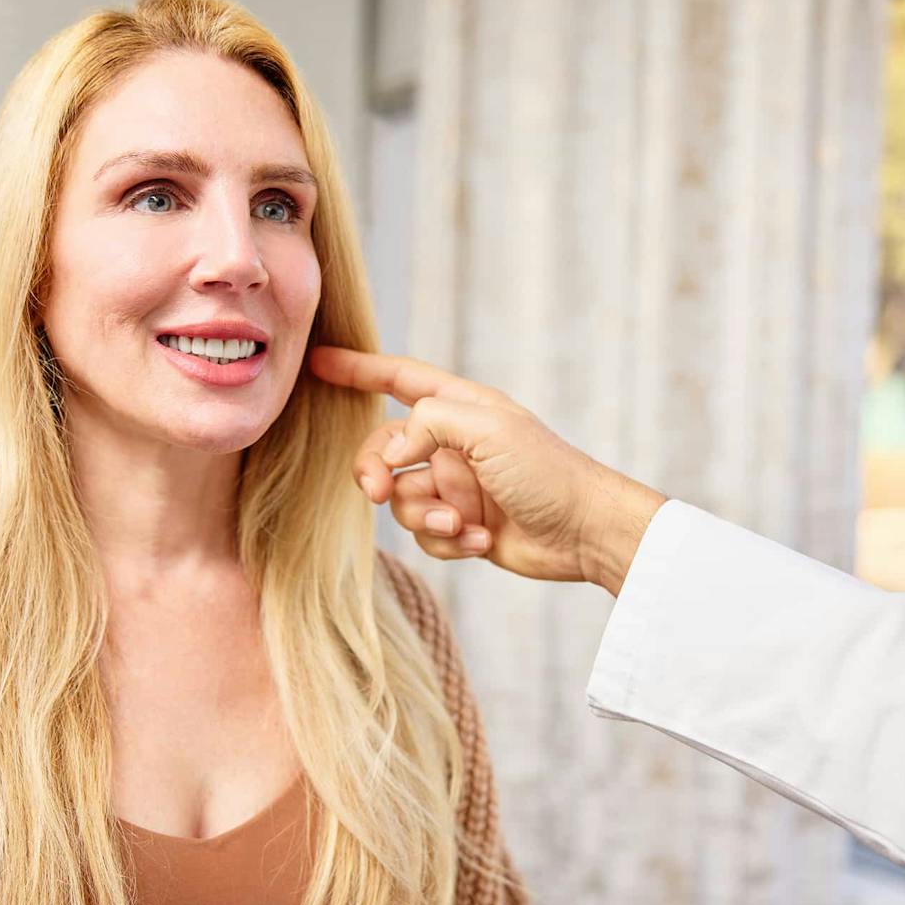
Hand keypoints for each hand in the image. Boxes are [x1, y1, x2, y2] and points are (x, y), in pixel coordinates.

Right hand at [308, 345, 667, 595]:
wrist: (584, 532)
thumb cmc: (547, 471)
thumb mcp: (488, 430)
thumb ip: (429, 423)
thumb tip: (391, 453)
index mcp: (460, 408)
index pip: (398, 379)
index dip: (358, 370)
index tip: (320, 363)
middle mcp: (452, 444)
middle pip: (383, 450)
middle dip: (375, 472)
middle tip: (376, 492)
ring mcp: (456, 486)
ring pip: (403, 501)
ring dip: (428, 516)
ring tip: (465, 523)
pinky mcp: (462, 525)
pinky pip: (426, 535)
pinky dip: (448, 541)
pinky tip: (482, 541)